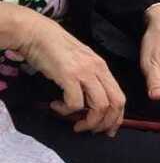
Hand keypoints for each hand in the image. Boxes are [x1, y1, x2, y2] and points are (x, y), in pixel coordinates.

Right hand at [7, 9, 124, 134]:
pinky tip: (57, 106)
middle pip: (115, 104)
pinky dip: (67, 110)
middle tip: (92, 130)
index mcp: (103, 68)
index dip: (117, 117)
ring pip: (100, 106)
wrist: (36, 33)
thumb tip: (91, 103)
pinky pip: (76, 103)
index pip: (120, 97)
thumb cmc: (55, 48)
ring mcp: (85, 72)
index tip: (108, 129)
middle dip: (106, 123)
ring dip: (89, 121)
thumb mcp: (80, 62)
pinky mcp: (69, 75)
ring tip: (75, 123)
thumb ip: (89, 79)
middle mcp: (98, 70)